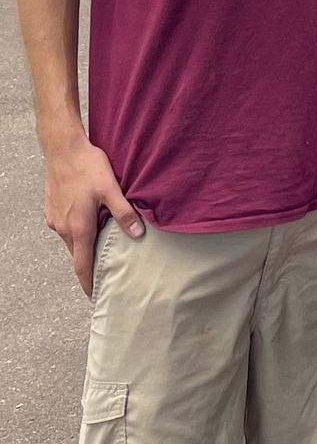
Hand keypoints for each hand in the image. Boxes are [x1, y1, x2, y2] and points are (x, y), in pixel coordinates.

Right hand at [44, 138, 141, 296]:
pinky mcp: (52, 209)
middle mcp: (63, 227)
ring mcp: (55, 218)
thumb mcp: (111, 189)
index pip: (82, 264)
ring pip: (71, 240)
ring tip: (100, 248)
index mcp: (78, 227)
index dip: (88, 282)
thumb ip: (124, 213)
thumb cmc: (88, 166)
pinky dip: (76, 232)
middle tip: (105, 272)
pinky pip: (65, 228)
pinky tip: (89, 223)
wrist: (62, 148)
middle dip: (89, 265)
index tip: (94, 295)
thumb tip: (137, 234)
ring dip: (83, 246)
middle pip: (77, 253)